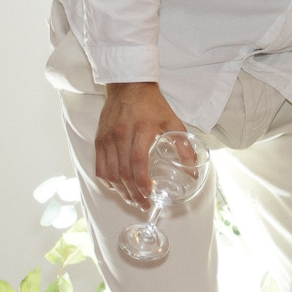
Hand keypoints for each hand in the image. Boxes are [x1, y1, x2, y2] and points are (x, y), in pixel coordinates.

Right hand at [96, 82, 185, 208]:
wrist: (128, 86)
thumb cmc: (153, 105)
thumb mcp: (173, 121)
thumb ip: (184, 146)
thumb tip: (193, 169)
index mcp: (142, 129)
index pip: (138, 162)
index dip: (142, 182)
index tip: (150, 195)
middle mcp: (121, 135)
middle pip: (123, 172)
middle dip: (133, 193)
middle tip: (144, 205)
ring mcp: (107, 138)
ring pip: (110, 174)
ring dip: (120, 191)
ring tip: (132, 200)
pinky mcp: (99, 140)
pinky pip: (100, 168)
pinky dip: (108, 182)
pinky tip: (118, 188)